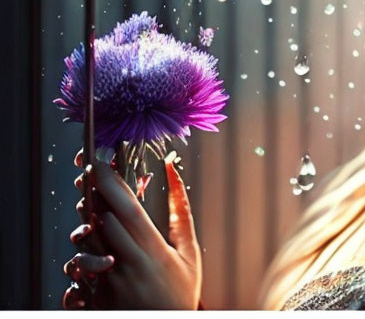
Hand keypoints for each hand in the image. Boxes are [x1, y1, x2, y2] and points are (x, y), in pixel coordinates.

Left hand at [62, 148, 202, 308]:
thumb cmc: (181, 291)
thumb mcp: (189, 251)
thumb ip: (180, 211)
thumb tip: (173, 172)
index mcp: (154, 252)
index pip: (127, 210)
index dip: (110, 184)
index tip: (99, 164)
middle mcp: (128, 266)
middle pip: (101, 222)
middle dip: (93, 197)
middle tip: (88, 178)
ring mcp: (109, 283)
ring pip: (86, 243)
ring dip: (86, 221)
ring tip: (93, 209)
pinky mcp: (96, 297)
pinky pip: (78, 268)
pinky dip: (81, 251)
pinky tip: (91, 244)